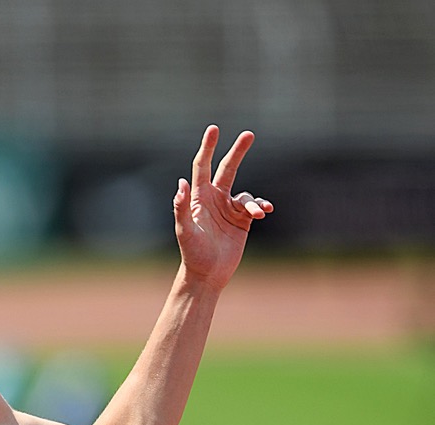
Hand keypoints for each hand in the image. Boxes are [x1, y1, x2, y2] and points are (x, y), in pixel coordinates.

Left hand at [173, 125, 273, 290]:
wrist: (207, 274)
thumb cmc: (192, 253)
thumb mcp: (184, 230)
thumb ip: (181, 207)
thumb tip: (180, 184)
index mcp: (199, 198)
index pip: (202, 167)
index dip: (208, 148)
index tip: (214, 129)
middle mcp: (214, 200)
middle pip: (227, 169)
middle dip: (237, 152)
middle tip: (249, 134)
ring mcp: (229, 209)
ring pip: (246, 195)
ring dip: (253, 202)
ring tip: (256, 213)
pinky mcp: (242, 221)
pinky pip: (255, 207)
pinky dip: (261, 207)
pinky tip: (265, 212)